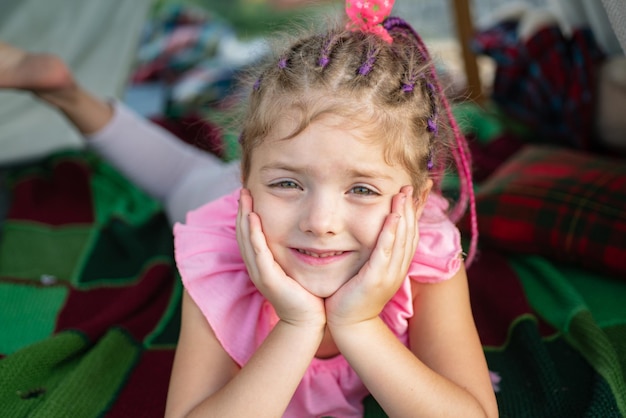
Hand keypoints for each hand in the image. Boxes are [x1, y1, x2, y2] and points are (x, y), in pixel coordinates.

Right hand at [237, 189, 325, 328]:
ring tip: (244, 198)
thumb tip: (305, 235)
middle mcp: (257, 267)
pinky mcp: (268, 279)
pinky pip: (258, 252)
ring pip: (247, 240)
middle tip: (243, 190)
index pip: (250, 235)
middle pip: (244, 234)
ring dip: (244, 218)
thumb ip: (296, 252)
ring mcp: (260, 273)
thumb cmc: (308, 295)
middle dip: (242, 211)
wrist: (309, 322)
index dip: (248, 215)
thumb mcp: (298, 268)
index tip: (250, 195)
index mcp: (263, 264)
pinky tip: (253, 218)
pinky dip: (254, 234)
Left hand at [325, 186, 422, 327]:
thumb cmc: (352, 296)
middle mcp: (397, 268)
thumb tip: (371, 236)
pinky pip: (386, 251)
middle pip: (409, 233)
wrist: (348, 324)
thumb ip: (372, 254)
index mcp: (397, 265)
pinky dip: (390, 232)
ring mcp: (389, 274)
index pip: (410, 234)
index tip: (415, 192)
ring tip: (403, 193)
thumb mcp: (367, 271)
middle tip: (411, 185)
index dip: (414, 213)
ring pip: (401, 239)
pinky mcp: (376, 279)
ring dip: (403, 214)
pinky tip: (393, 217)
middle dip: (412, 208)